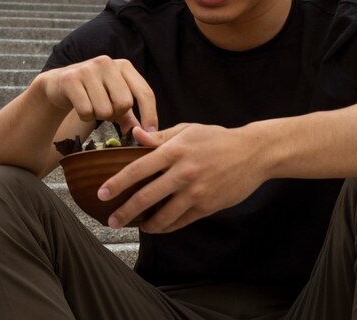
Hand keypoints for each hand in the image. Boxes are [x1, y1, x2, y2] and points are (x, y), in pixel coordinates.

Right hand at [42, 55, 157, 136]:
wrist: (59, 85)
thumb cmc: (93, 93)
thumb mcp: (114, 100)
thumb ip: (131, 116)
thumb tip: (148, 136)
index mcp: (124, 66)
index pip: (145, 93)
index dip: (150, 115)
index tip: (151, 134)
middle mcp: (107, 63)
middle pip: (125, 103)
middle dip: (116, 114)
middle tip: (106, 111)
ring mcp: (87, 69)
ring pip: (105, 110)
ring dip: (98, 116)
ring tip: (92, 106)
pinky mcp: (70, 79)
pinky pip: (86, 111)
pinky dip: (85, 116)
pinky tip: (80, 107)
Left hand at [101, 123, 267, 232]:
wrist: (253, 153)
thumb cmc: (217, 138)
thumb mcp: (187, 130)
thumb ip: (159, 136)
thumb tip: (136, 134)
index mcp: (174, 151)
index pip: (137, 170)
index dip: (117, 184)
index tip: (102, 194)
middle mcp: (182, 173)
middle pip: (146, 197)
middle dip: (125, 212)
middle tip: (111, 221)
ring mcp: (196, 192)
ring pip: (164, 216)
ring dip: (146, 224)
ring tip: (136, 226)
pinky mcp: (208, 206)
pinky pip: (182, 221)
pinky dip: (167, 226)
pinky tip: (158, 227)